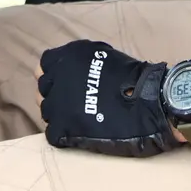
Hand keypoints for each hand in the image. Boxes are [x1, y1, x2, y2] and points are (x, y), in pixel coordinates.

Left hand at [37, 40, 180, 156]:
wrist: (147, 100)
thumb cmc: (130, 77)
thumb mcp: (100, 56)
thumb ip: (79, 62)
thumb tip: (68, 72)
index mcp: (66, 57)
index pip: (44, 66)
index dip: (55, 76)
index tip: (66, 83)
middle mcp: (57, 78)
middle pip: (43, 89)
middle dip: (56, 95)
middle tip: (74, 102)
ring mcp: (57, 104)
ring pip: (46, 111)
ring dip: (59, 114)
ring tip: (79, 118)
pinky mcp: (63, 128)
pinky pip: (53, 132)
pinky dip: (64, 134)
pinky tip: (79, 132)